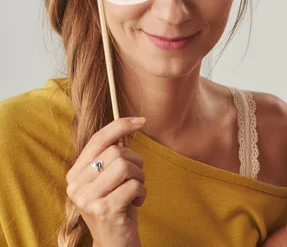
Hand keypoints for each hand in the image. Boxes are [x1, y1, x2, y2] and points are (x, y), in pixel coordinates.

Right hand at [66, 117, 146, 246]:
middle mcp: (75, 186)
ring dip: (140, 177)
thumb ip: (112, 157)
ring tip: (136, 191)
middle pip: (116, 152)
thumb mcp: (111, 180)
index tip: (141, 120)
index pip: (97, 139)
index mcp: (74, 174)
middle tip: (136, 178)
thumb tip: (127, 126)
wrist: (114, 243)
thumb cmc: (116, 206)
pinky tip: (135, 203)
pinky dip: (142, 192)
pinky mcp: (103, 209)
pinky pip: (134, 186)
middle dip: (136, 162)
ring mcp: (87, 199)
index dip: (120, 126)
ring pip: (125, 167)